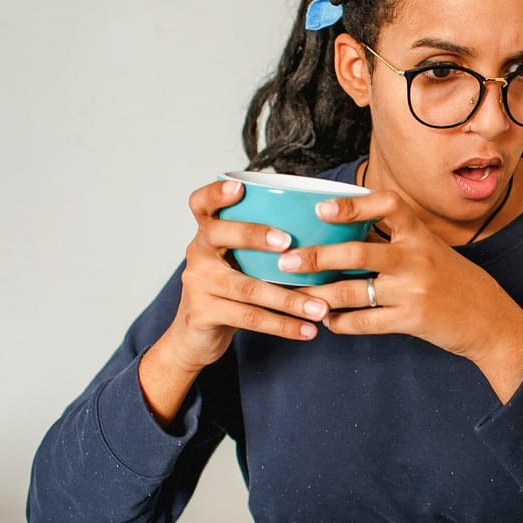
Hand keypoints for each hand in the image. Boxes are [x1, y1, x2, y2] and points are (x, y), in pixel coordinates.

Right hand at [139, 179, 331, 423]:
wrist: (196, 336)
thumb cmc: (231, 290)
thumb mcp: (239, 261)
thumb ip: (264, 245)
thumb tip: (327, 231)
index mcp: (208, 233)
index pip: (202, 203)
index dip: (217, 193)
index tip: (239, 187)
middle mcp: (198, 253)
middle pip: (222, 235)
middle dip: (256, 236)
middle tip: (290, 243)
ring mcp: (199, 284)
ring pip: (247, 287)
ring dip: (290, 298)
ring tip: (321, 307)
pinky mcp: (204, 314)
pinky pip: (250, 318)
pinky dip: (283, 325)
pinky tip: (308, 330)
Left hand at [276, 189, 522, 401]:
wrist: (489, 319)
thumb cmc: (454, 280)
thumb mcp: (430, 249)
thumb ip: (394, 239)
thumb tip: (343, 231)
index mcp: (420, 234)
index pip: (387, 206)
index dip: (352, 206)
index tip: (320, 208)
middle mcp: (416, 258)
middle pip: (357, 253)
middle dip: (316, 258)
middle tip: (286, 261)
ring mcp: (414, 291)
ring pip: (354, 292)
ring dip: (319, 296)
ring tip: (297, 297)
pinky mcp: (412, 321)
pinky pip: (366, 323)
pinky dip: (341, 323)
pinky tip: (328, 322)